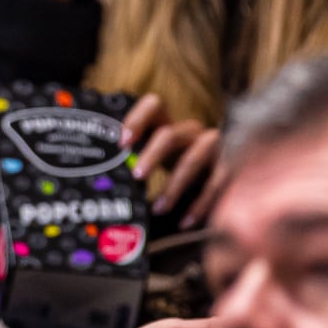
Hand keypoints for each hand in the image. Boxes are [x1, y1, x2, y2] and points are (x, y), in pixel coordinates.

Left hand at [122, 94, 225, 225]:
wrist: (213, 179)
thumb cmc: (172, 168)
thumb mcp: (153, 160)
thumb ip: (132, 162)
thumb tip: (100, 183)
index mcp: (167, 124)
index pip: (153, 105)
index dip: (137, 119)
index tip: (121, 143)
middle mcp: (190, 131)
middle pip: (170, 135)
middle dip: (152, 156)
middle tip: (136, 177)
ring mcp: (211, 147)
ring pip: (193, 159)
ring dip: (174, 186)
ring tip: (157, 209)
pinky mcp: (227, 167)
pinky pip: (215, 183)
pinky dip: (199, 205)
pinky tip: (184, 221)